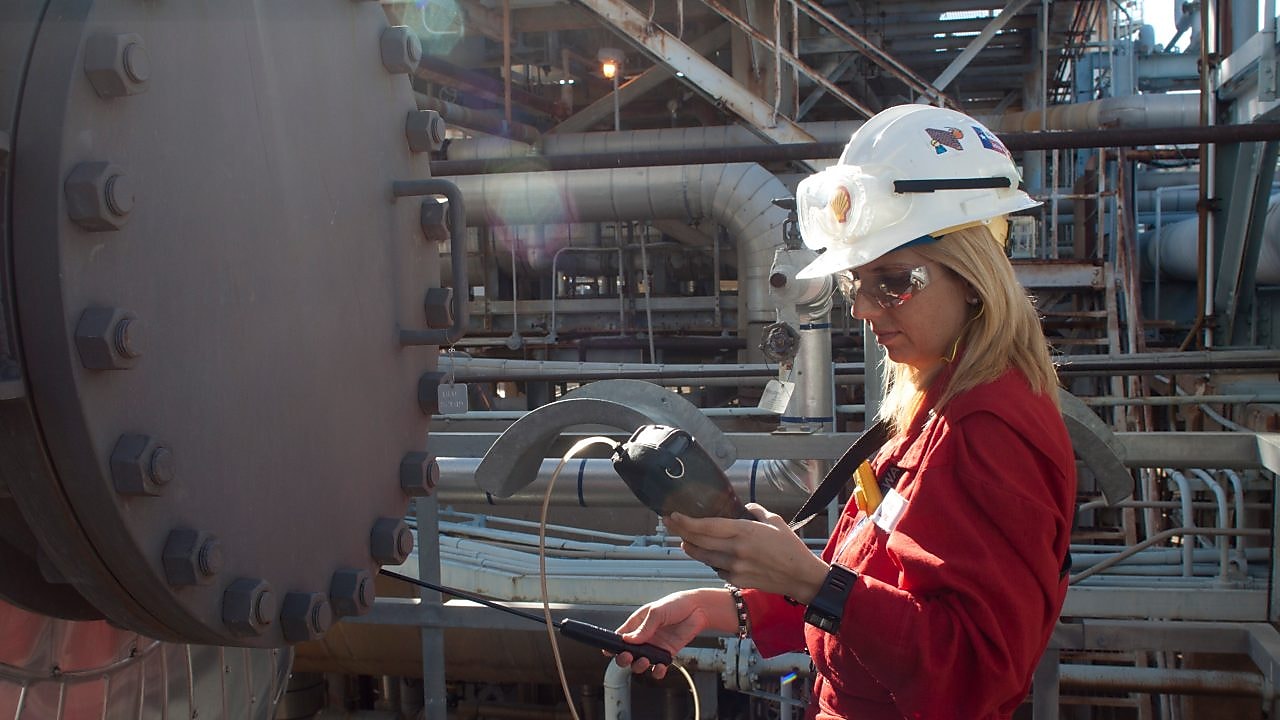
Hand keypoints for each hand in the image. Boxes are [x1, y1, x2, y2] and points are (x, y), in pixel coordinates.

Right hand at [613, 588, 733, 678]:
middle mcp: (644, 637)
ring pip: (640, 662)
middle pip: (627, 653)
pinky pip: (658, 667)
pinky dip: (657, 671)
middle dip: (624, 658)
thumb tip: (629, 640)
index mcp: (637, 623)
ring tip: (644, 661)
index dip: (612, 645)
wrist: (698, 609)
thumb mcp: (657, 612)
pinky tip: (659, 668)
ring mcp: (654, 646)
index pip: (620, 636)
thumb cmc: (676, 604)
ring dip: (639, 665)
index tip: (609, 651)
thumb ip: (644, 628)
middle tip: (627, 657)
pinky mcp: (667, 654)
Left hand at [668, 503, 828, 603]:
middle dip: (681, 531)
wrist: (801, 577)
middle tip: (670, 523)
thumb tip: (744, 507)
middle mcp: (736, 549)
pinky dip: (711, 562)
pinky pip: (717, 569)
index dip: (687, 521)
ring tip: (684, 541)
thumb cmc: (791, 548)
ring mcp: (735, 567)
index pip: (707, 526)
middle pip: (700, 541)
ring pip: (704, 557)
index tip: (674, 515)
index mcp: (744, 531)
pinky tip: (711, 556)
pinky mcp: (737, 580)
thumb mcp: (775, 521)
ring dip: (691, 548)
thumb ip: (756, 511)